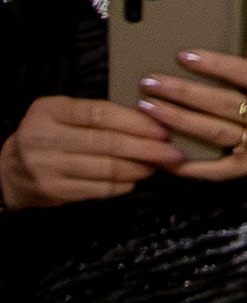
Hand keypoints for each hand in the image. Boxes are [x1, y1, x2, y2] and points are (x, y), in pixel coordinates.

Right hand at [1, 93, 176, 210]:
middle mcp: (43, 137)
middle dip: (148, 149)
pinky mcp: (53, 191)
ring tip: (159, 166)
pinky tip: (136, 179)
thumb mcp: (61, 117)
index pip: (99, 114)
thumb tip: (150, 121)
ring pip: (107, 168)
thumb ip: (96, 116)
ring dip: (140, 168)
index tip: (163, 129)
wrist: (8, 171)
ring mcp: (47, 166)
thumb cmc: (47, 138)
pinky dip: (124, 184)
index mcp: (47, 111)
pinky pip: (99, 189)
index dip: (136, 122)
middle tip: (174, 153)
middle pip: (108, 143)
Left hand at [143, 44, 246, 192]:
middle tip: (150, 82)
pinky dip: (192, 167)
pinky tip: (167, 158)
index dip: (217, 65)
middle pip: (222, 104)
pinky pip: (220, 170)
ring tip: (149, 107)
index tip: (186, 55)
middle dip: (182, 92)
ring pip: (214, 133)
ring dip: (178, 120)